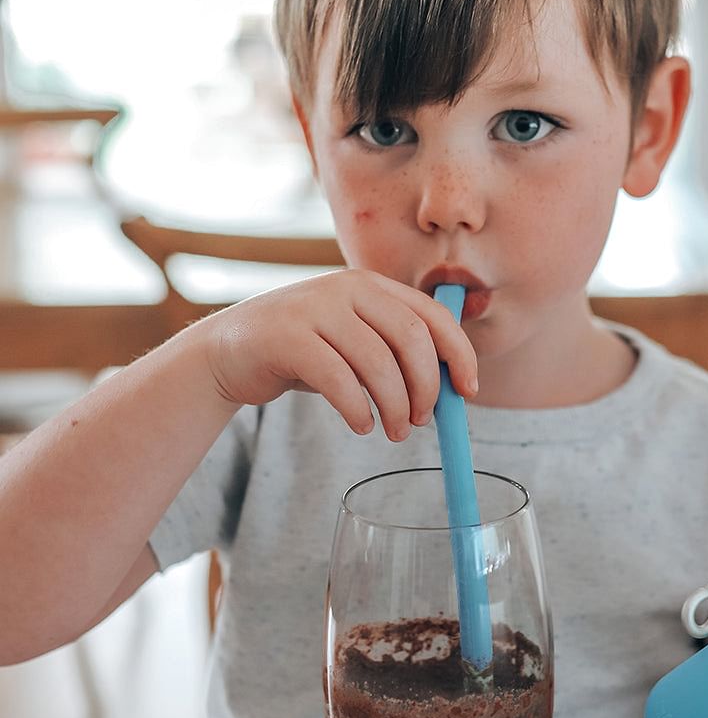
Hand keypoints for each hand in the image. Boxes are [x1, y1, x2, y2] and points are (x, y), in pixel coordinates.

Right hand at [199, 269, 477, 441]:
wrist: (229, 352)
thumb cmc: (304, 353)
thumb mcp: (354, 342)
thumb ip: (395, 352)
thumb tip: (448, 391)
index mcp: (371, 286)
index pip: (432, 315)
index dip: (459, 354)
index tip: (468, 392)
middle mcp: (346, 287)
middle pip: (411, 339)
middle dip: (426, 387)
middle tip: (422, 421)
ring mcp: (314, 308)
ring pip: (377, 362)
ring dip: (395, 406)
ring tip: (394, 432)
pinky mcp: (286, 336)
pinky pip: (338, 379)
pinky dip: (357, 409)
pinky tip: (362, 425)